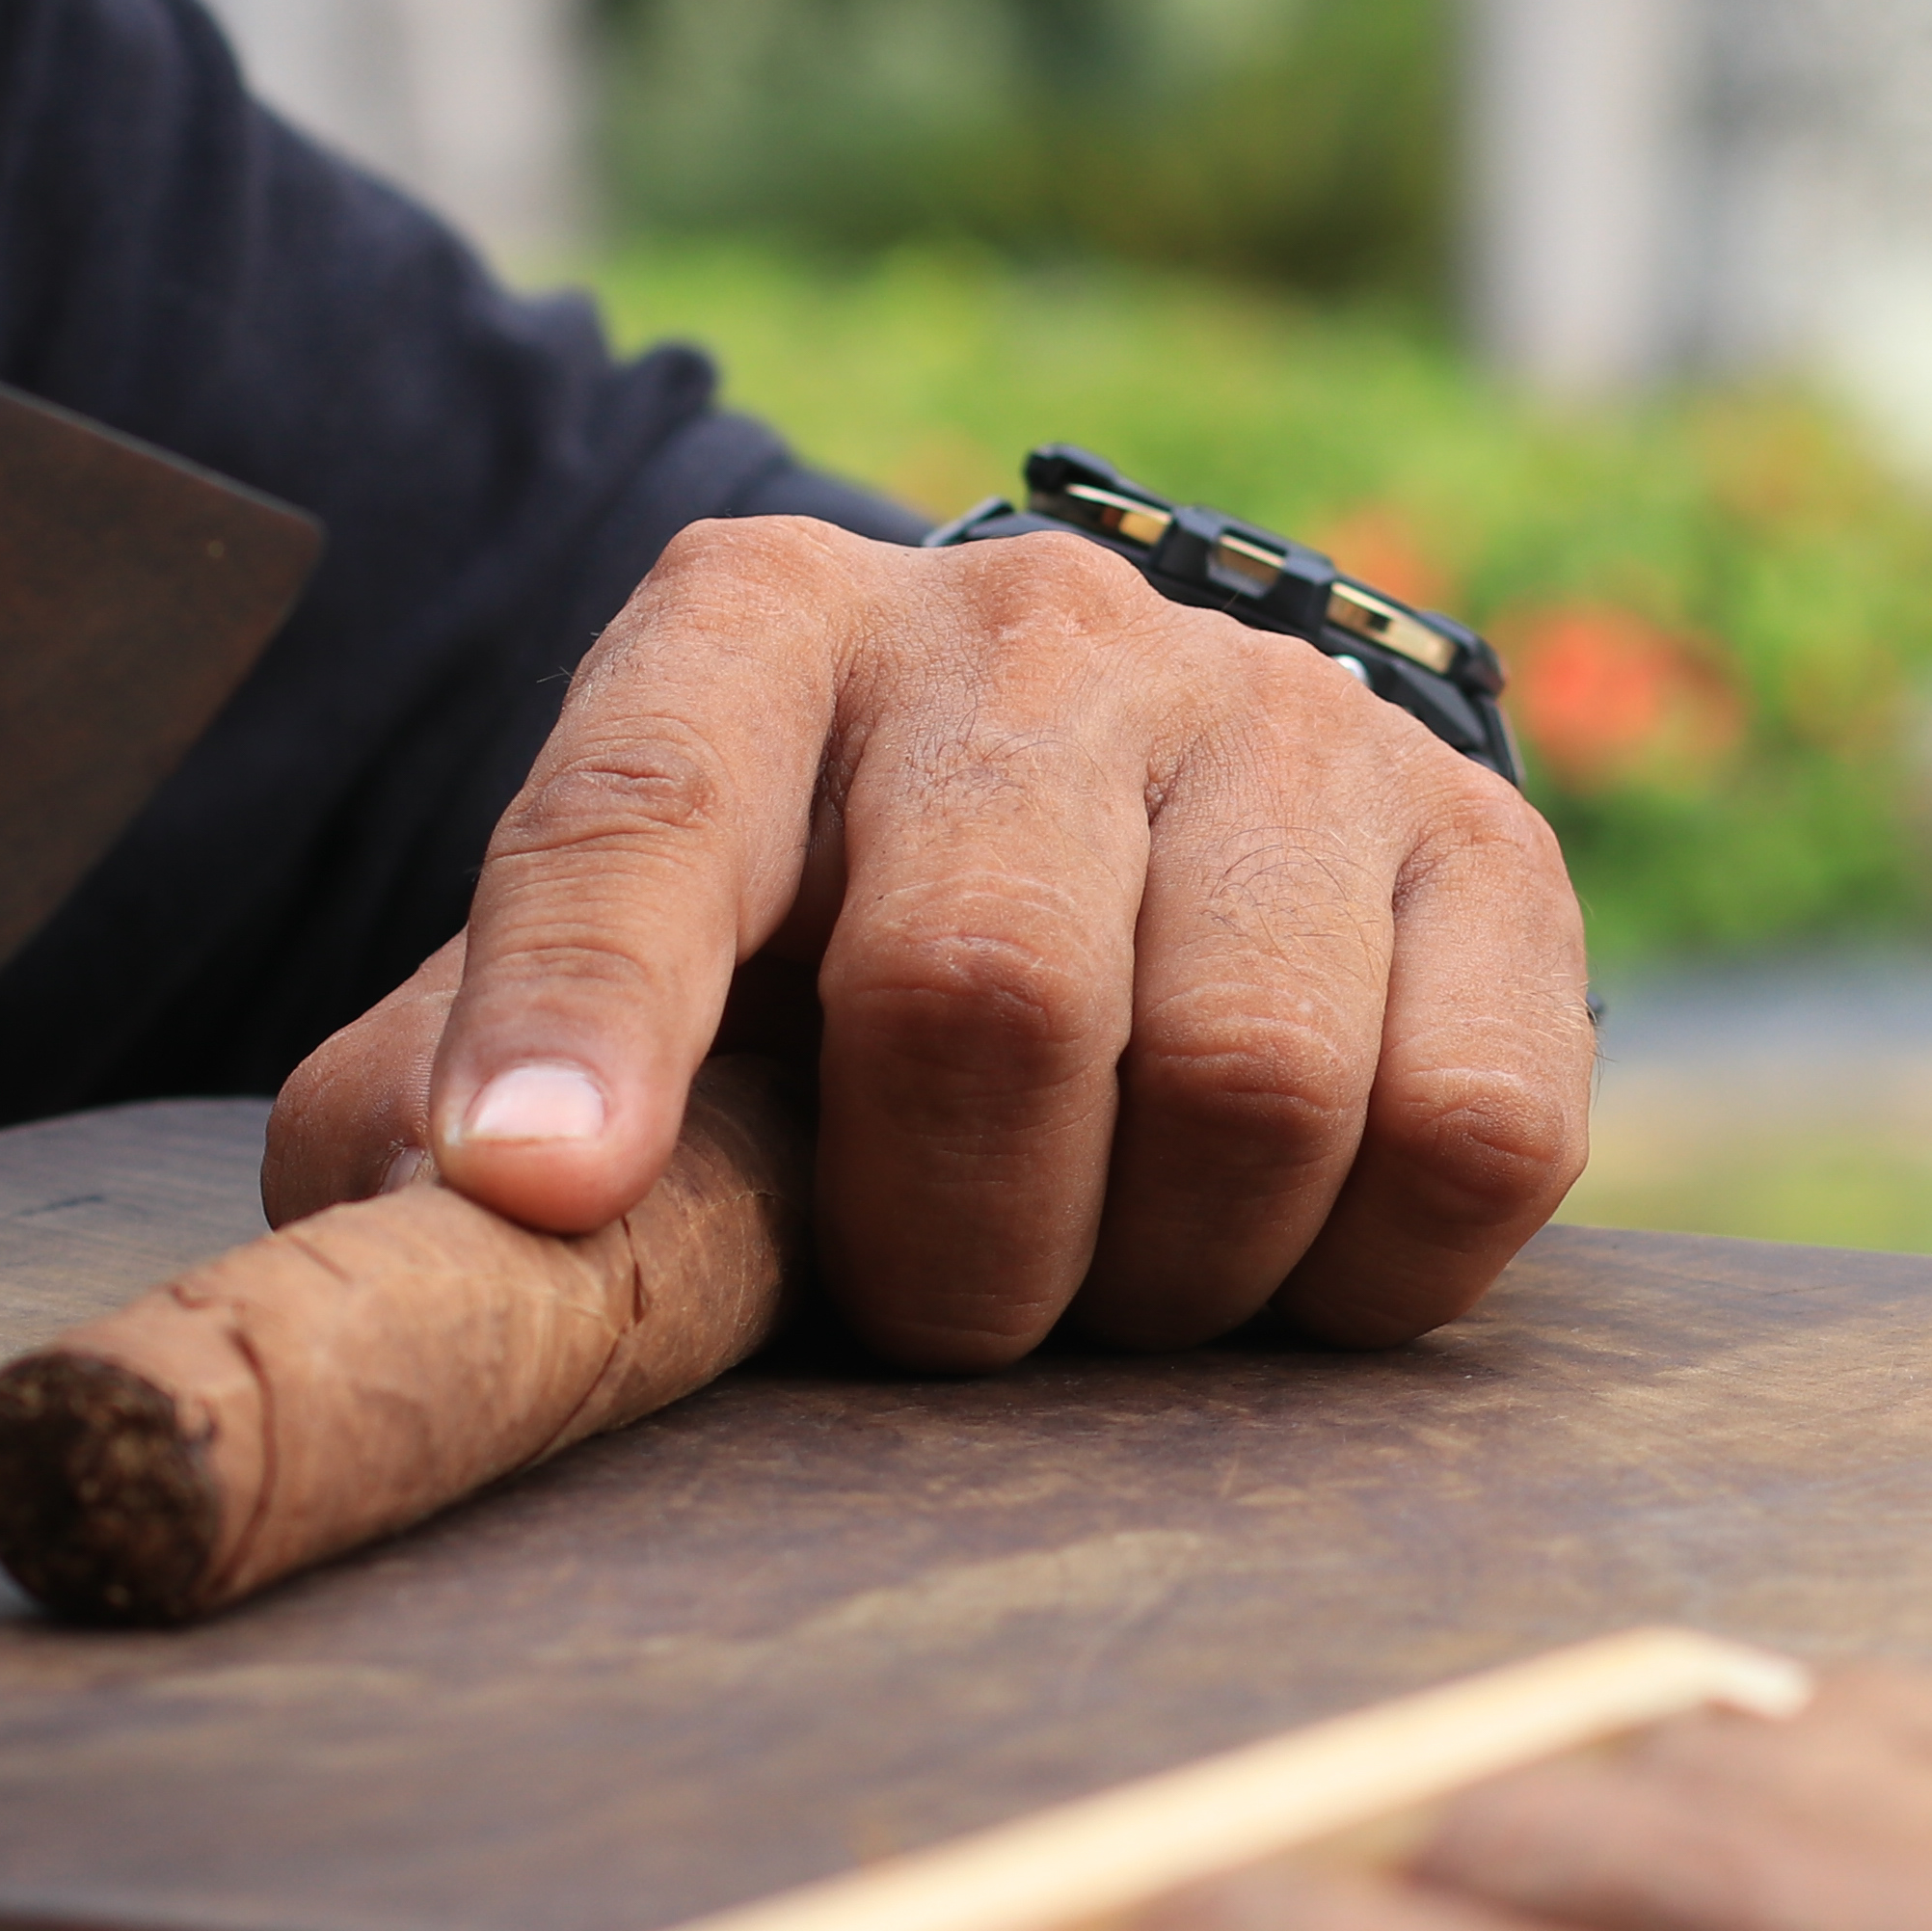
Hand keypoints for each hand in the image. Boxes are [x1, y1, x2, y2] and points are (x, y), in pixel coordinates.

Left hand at [264, 516, 1591, 1361]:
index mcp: (752, 635)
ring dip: (1159, 1278)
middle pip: (987, 989)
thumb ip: (437, 1104)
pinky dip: (1361, 1272)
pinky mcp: (1494, 848)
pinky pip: (1472, 1139)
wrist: (1108, 835)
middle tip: (931, 1303)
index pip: (644, 811)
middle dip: (945, 1244)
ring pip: (1254, 1086)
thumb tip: (446, 1225)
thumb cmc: (789, 971)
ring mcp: (1286, 722)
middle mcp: (1028, 628)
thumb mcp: (577, 1001)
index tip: (538, 1196)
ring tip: (1103, 1262)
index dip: (587, 1010)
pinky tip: (1279, 1233)